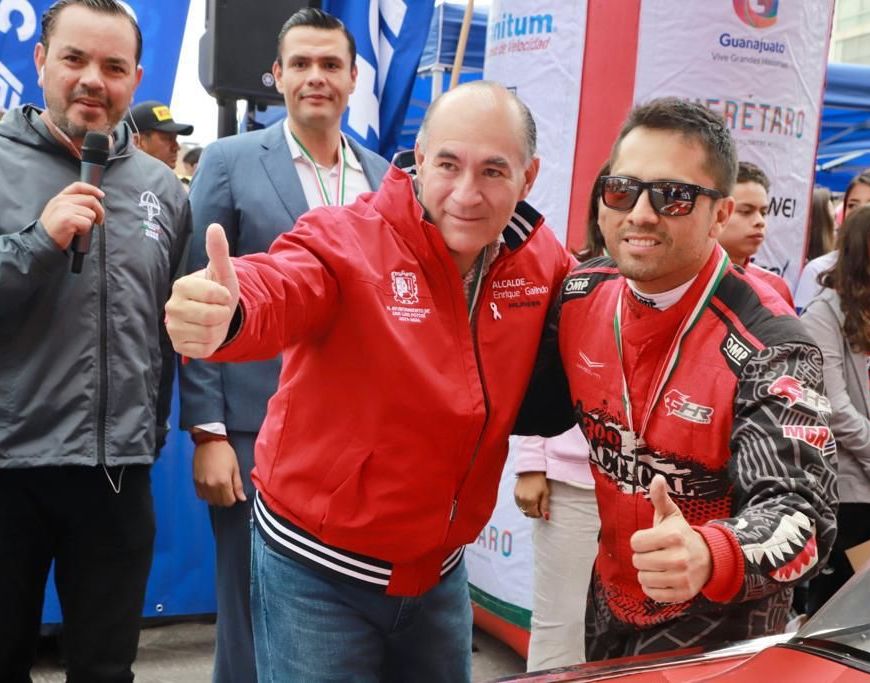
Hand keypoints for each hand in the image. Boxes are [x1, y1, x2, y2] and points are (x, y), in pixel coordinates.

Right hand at [39, 182, 104, 249]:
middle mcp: (61, 201)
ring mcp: (64, 209)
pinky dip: (85, 230)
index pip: (79, 186)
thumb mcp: (60, 211)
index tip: (101, 195)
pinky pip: (87, 223)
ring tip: (78, 228)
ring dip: (89, 223)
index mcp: (60, 198)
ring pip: (91, 213)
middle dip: (99, 212)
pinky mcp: (68, 219)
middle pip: (91, 200)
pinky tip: (75, 232)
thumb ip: (73, 204)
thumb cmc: (55, 229)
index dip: (92, 189)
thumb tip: (93, 202)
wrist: (43, 242)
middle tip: (98, 221)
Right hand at [165, 224, 239, 357]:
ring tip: (211, 322)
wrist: (216, 316)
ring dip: (217, 329)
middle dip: (222, 314)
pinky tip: (204, 334)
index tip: (221, 295)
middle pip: (210, 317)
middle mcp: (172, 307)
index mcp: (181, 285)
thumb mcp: (223, 272)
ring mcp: (173, 328)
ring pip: (208, 334)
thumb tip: (215, 226)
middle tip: (217, 310)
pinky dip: (210, 344)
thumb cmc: (218, 292)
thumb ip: (218, 251)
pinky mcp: (178, 347)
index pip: (215, 296)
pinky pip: (203, 350)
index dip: (225, 297)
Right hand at [192, 438, 246, 506]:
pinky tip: (211, 487)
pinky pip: (201, 495)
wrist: (209, 442)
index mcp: (223, 482)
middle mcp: (211, 485)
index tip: (234, 492)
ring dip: (216, 498)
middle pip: (219, 503)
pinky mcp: (195, 482)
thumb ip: (238, 485)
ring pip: (209, 501)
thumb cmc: (224, 453)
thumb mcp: (235, 468)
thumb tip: (242, 498)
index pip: (229, 501)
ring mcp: (202, 484)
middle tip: (227, 489)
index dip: (233, 498)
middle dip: (225, 499)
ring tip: (219, 488)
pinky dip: (207, 495)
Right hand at [514, 472, 549, 518]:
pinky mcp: (515, 494)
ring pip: (523, 510)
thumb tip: (546, 517)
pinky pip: (519, 505)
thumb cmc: (540, 481)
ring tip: (534, 502)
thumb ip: (545, 506)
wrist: (531, 470)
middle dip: (534, 513)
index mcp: (530, 500)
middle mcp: (522, 500)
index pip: (534, 514)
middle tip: (539, 506)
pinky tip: (528, 499)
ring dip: (528, 509)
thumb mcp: (545, 493)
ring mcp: (517, 497)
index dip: (540, 514)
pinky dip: (523, 505)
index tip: (542, 509)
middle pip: (528, 514)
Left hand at [630, 475, 711, 602]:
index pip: (635, 542)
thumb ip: (660, 498)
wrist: (708, 558)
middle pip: (637, 561)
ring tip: (658, 566)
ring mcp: (682, 577)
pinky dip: (652, 588)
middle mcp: (678, 558)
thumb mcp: (671, 515)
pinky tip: (662, 579)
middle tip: (655, 553)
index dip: (639, 541)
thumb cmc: (681, 535)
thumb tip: (657, 477)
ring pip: (643, 579)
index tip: (650, 540)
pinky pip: (652, 594)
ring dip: (646, 573)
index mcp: (672, 536)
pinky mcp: (683, 594)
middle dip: (642, 557)